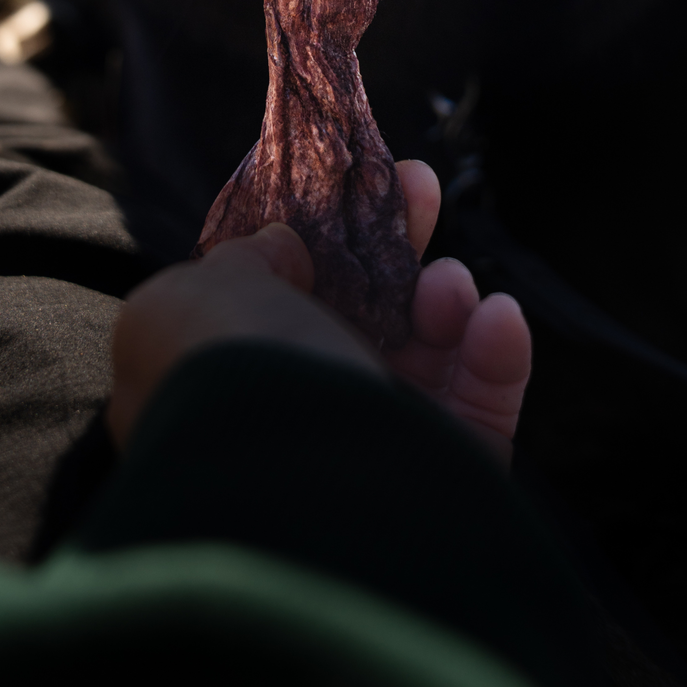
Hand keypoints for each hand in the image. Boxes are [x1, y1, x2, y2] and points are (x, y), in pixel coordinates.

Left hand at [107, 161, 530, 464]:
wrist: (317, 501)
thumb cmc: (239, 389)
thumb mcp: (188, 301)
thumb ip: (233, 260)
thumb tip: (281, 246)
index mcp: (225, 389)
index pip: (270, 303)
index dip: (305, 240)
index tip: (338, 185)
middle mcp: (298, 421)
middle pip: (359, 314)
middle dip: (392, 244)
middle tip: (417, 186)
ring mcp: (375, 453)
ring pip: (427, 354)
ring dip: (445, 297)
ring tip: (447, 284)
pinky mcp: (448, 480)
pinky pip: (483, 404)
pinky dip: (498, 353)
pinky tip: (497, 319)